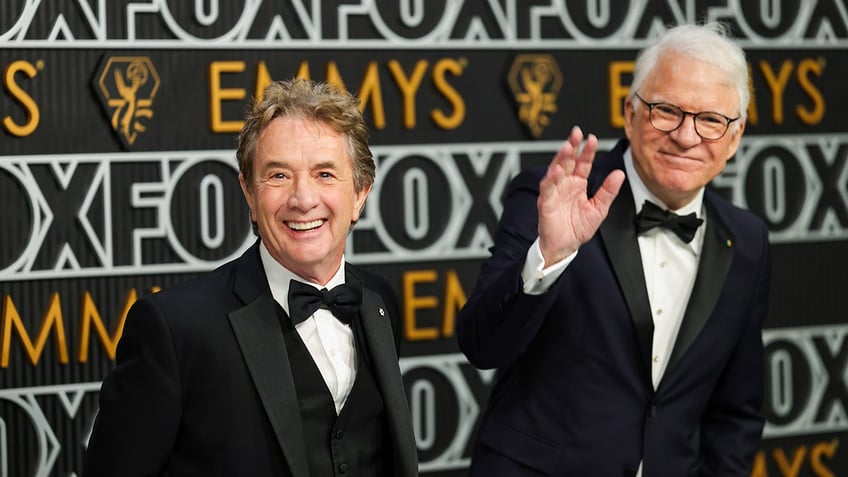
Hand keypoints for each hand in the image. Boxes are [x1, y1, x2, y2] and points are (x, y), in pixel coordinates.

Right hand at [537, 127, 624, 264]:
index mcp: (578, 184)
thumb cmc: (578, 228)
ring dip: (560, 158)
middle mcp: (565, 185)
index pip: (583, 163)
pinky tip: (556, 171)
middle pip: (568, 161)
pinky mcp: (546, 203)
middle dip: (572, 146)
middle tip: (576, 134)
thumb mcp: (599, 209)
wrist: (565, 247)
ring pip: (556, 171)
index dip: (587, 151)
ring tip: (567, 147)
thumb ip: (608, 191)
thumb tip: (619, 174)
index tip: (592, 138)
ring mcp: (554, 192)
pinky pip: (547, 189)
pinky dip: (551, 180)